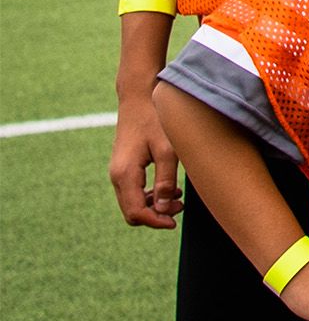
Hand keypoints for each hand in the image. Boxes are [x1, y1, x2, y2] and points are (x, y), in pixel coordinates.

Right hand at [108, 92, 183, 227]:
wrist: (139, 99)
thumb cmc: (156, 121)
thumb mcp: (168, 150)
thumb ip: (165, 180)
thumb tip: (162, 208)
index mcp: (125, 174)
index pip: (135, 212)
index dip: (155, 221)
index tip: (174, 222)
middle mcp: (116, 176)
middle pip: (131, 212)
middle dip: (155, 215)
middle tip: (180, 207)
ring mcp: (118, 172)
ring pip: (132, 203)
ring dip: (153, 206)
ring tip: (178, 198)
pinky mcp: (124, 168)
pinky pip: (133, 192)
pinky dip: (149, 196)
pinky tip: (169, 189)